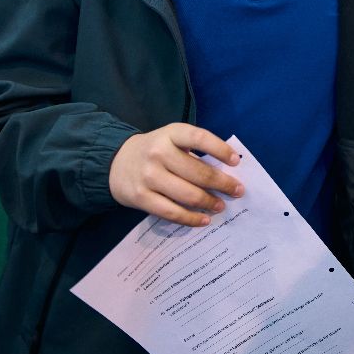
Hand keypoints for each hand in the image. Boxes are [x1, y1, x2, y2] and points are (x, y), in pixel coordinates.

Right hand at [109, 124, 243, 226]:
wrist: (115, 162)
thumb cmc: (155, 151)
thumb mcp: (171, 140)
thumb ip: (194, 153)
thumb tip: (226, 174)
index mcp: (171, 134)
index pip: (199, 138)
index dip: (220, 149)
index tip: (236, 161)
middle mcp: (158, 153)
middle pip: (198, 172)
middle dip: (222, 183)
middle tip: (237, 191)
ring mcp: (149, 176)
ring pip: (187, 194)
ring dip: (209, 202)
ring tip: (221, 206)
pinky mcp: (141, 197)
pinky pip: (172, 212)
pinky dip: (191, 218)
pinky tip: (204, 220)